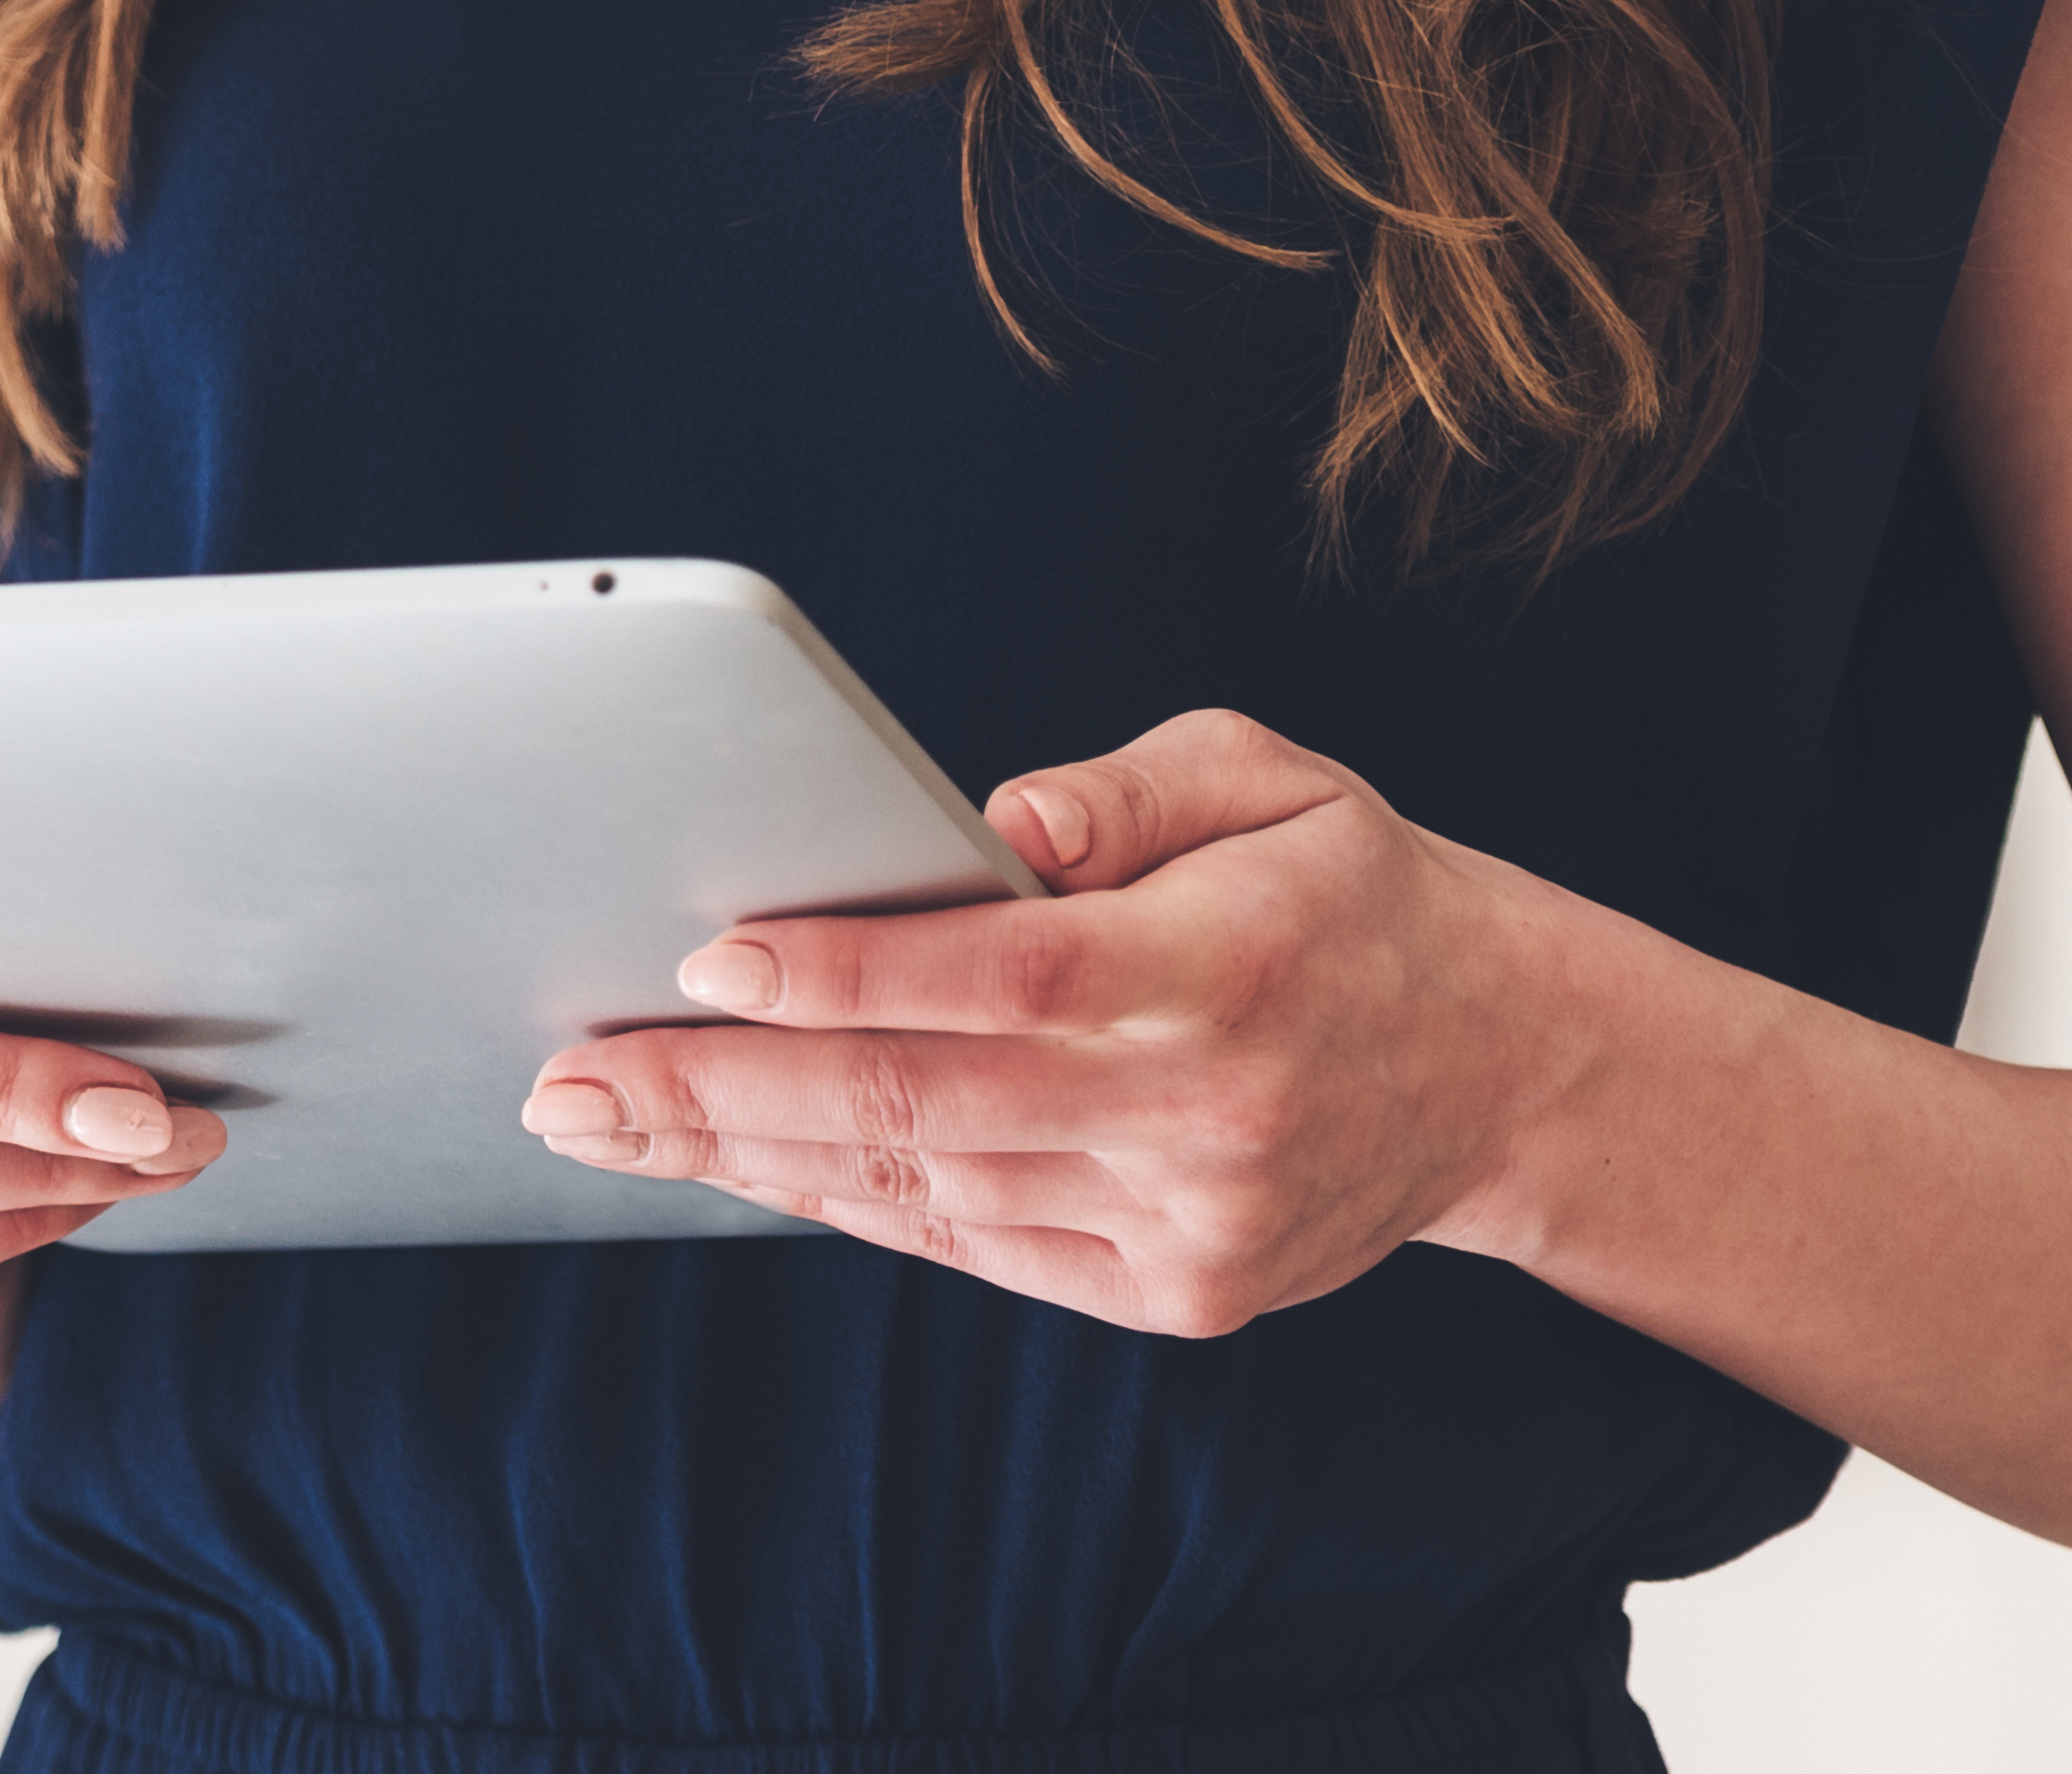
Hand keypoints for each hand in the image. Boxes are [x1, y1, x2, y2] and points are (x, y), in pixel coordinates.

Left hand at [515, 709, 1570, 1334]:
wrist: (1503, 1068)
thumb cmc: (1347, 889)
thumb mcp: (1271, 777)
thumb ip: (1131, 787)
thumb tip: (1000, 821)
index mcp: (1217, 967)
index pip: (997, 975)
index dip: (843, 972)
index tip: (702, 958)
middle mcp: (1198, 1113)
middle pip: (922, 1103)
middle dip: (722, 1092)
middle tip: (568, 1080)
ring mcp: (1186, 1224)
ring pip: (927, 1191)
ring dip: (752, 1158)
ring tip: (608, 1125)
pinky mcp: (1176, 1294)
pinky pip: (978, 1248)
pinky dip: (854, 1205)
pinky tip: (748, 1167)